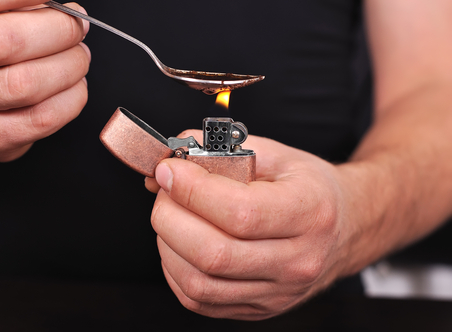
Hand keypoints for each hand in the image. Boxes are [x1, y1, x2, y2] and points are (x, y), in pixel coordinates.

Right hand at [0, 1, 90, 160]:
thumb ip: (20, 12)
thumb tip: (66, 12)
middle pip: (4, 43)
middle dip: (57, 31)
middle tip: (77, 29)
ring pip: (26, 84)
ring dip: (70, 67)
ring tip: (79, 58)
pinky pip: (43, 118)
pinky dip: (72, 98)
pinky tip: (75, 87)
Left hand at [147, 130, 357, 319]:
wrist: (346, 227)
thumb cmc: (310, 189)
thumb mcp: (278, 155)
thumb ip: (225, 149)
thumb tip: (174, 156)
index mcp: (309, 214)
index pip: (240, 213)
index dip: (192, 190)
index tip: (170, 170)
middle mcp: (297, 262)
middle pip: (214, 254)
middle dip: (170, 217)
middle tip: (164, 190)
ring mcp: (277, 293)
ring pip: (199, 283)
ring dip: (167, 244)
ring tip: (171, 215)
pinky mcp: (258, 308)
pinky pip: (199, 300)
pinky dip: (175, 269)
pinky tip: (180, 242)